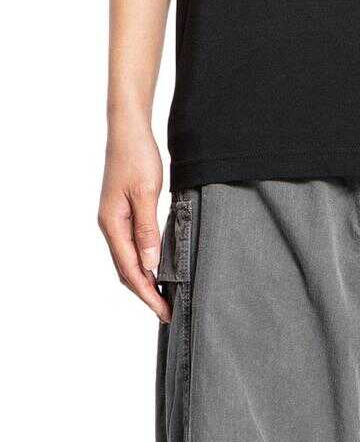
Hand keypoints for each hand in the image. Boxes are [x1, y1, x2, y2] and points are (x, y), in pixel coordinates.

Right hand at [98, 117, 169, 322]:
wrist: (128, 130)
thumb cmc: (138, 157)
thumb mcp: (147, 193)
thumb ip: (147, 229)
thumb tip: (149, 264)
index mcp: (112, 224)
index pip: (131, 270)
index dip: (148, 293)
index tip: (165, 311)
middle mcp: (109, 226)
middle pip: (126, 270)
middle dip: (146, 293)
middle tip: (167, 311)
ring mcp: (114, 219)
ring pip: (127, 259)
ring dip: (143, 279)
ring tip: (163, 295)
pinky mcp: (122, 211)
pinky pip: (131, 244)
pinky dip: (142, 261)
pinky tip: (156, 265)